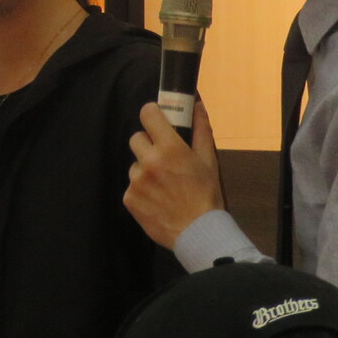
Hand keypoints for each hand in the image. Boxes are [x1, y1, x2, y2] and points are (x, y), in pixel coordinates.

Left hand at [124, 99, 224, 248]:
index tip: (157, 120)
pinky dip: (142, 190)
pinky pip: (132, 186)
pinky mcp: (129, 198)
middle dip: (148, 144)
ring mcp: (136, 181)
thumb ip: (201, 130)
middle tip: (163, 158)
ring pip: (134, 164)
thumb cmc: (207, 195)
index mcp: (169, 148)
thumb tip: (196, 104)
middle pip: (136, 138)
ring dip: (145, 169)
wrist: (198, 233)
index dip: (152, 114)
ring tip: (164, 185)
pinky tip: (157, 200)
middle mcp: (149, 161)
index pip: (148, 114)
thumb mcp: (209, 161)